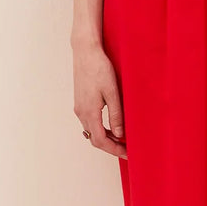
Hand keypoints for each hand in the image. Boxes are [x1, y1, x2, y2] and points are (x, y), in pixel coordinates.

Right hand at [73, 41, 127, 158]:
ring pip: (92, 132)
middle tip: (127, 150)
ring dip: (106, 138)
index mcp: (89, 112)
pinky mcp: (80, 102)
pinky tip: (112, 126)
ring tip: (122, 140)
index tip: (128, 154)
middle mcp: (81, 113)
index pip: (101, 141)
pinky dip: (101, 129)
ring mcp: (79, 108)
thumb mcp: (112, 92)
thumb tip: (120, 134)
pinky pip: (90, 123)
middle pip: (95, 139)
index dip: (114, 150)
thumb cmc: (100, 68)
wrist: (85, 51)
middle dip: (111, 147)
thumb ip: (116, 114)